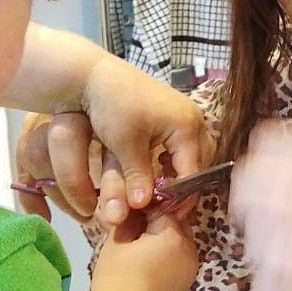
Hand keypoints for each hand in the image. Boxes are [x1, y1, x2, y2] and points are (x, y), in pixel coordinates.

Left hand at [14, 62, 211, 225]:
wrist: (93, 74)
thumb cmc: (113, 106)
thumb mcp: (125, 145)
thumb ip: (138, 177)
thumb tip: (143, 205)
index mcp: (188, 126)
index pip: (193, 172)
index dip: (180, 197)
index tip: (164, 216)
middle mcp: (192, 121)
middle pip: (198, 164)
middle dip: (184, 186)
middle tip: (168, 207)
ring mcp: (183, 116)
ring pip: (190, 155)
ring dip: (178, 173)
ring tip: (166, 192)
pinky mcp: (170, 115)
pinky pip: (179, 145)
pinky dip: (170, 161)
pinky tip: (157, 172)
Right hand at [91, 212, 199, 290]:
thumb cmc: (116, 280)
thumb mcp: (117, 241)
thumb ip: (132, 219)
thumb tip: (138, 210)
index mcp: (174, 235)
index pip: (162, 207)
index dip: (143, 208)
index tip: (128, 214)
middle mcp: (190, 248)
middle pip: (174, 221)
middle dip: (155, 222)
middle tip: (132, 231)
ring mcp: (191, 265)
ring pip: (177, 238)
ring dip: (161, 238)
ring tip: (137, 249)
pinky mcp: (187, 280)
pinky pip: (178, 255)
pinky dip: (165, 253)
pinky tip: (146, 261)